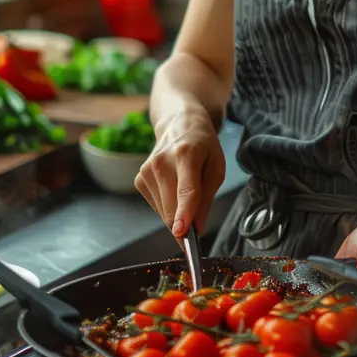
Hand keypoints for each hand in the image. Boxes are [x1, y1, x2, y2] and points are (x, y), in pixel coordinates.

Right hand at [135, 100, 224, 239]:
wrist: (178, 123)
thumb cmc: (202, 145)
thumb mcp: (217, 166)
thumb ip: (207, 198)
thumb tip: (198, 228)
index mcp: (186, 154)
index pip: (186, 190)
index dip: (184, 213)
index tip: (182, 233)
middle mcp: (162, 162)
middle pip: (172, 207)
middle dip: (185, 226)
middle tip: (197, 230)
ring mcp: (147, 170)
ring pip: (163, 212)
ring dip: (177, 215)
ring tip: (187, 192)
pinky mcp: (139, 179)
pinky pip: (156, 207)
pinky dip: (168, 207)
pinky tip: (174, 190)